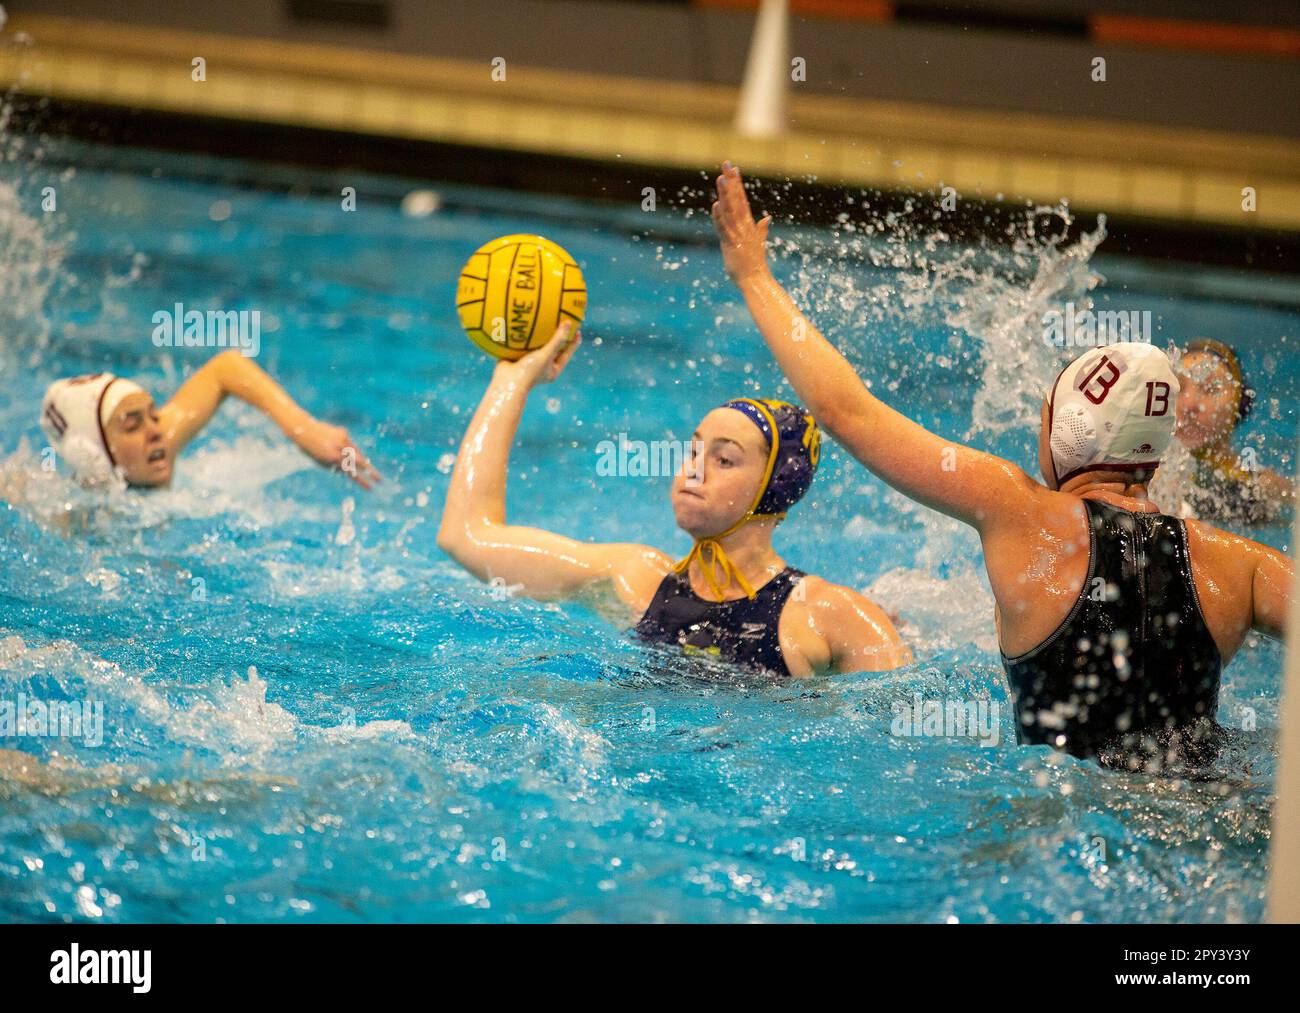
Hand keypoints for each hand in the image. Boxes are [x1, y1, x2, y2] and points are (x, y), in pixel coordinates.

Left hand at [291, 416, 381, 489]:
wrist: (304, 429)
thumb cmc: (311, 449)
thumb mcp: (322, 462)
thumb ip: (336, 467)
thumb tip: (350, 471)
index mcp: (333, 459)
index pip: (351, 473)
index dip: (362, 481)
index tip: (371, 488)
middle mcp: (340, 448)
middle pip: (360, 462)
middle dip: (370, 471)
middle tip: (379, 479)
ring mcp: (343, 439)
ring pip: (357, 453)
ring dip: (360, 461)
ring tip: (365, 468)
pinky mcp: (343, 432)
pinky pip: (351, 444)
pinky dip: (349, 449)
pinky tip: (340, 449)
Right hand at [495, 319, 581, 390]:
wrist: (506, 381)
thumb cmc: (530, 371)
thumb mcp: (546, 354)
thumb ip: (557, 340)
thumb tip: (568, 323)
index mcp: (553, 369)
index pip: (567, 354)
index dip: (573, 343)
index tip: (577, 330)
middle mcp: (543, 367)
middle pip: (553, 349)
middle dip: (557, 337)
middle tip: (562, 323)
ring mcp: (530, 363)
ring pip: (538, 347)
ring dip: (541, 336)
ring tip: (545, 321)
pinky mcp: (519, 359)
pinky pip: (524, 346)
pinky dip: (525, 337)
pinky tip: (525, 325)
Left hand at [711, 161, 771, 283]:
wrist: (756, 280)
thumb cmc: (755, 263)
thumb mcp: (758, 243)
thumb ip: (761, 229)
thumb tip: (767, 218)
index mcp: (748, 224)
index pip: (742, 199)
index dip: (737, 183)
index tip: (733, 168)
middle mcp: (744, 226)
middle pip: (736, 199)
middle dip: (731, 181)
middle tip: (726, 164)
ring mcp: (738, 234)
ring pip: (730, 210)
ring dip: (726, 194)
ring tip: (721, 178)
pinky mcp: (731, 244)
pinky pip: (724, 229)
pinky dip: (720, 218)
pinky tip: (716, 205)